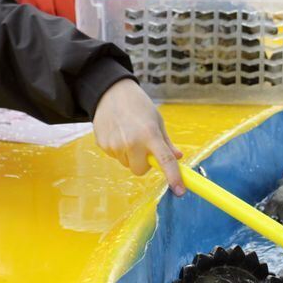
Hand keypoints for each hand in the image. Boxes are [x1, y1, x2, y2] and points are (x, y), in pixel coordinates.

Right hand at [92, 79, 184, 194]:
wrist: (110, 92)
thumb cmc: (138, 105)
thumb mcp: (156, 120)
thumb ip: (166, 142)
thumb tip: (178, 157)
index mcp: (150, 134)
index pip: (165, 160)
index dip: (174, 177)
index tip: (180, 190)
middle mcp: (132, 142)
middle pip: (141, 170)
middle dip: (145, 164)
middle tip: (144, 147)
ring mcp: (115, 145)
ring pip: (128, 164)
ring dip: (131, 155)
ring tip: (129, 134)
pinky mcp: (103, 145)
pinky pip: (116, 157)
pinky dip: (119, 150)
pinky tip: (118, 133)